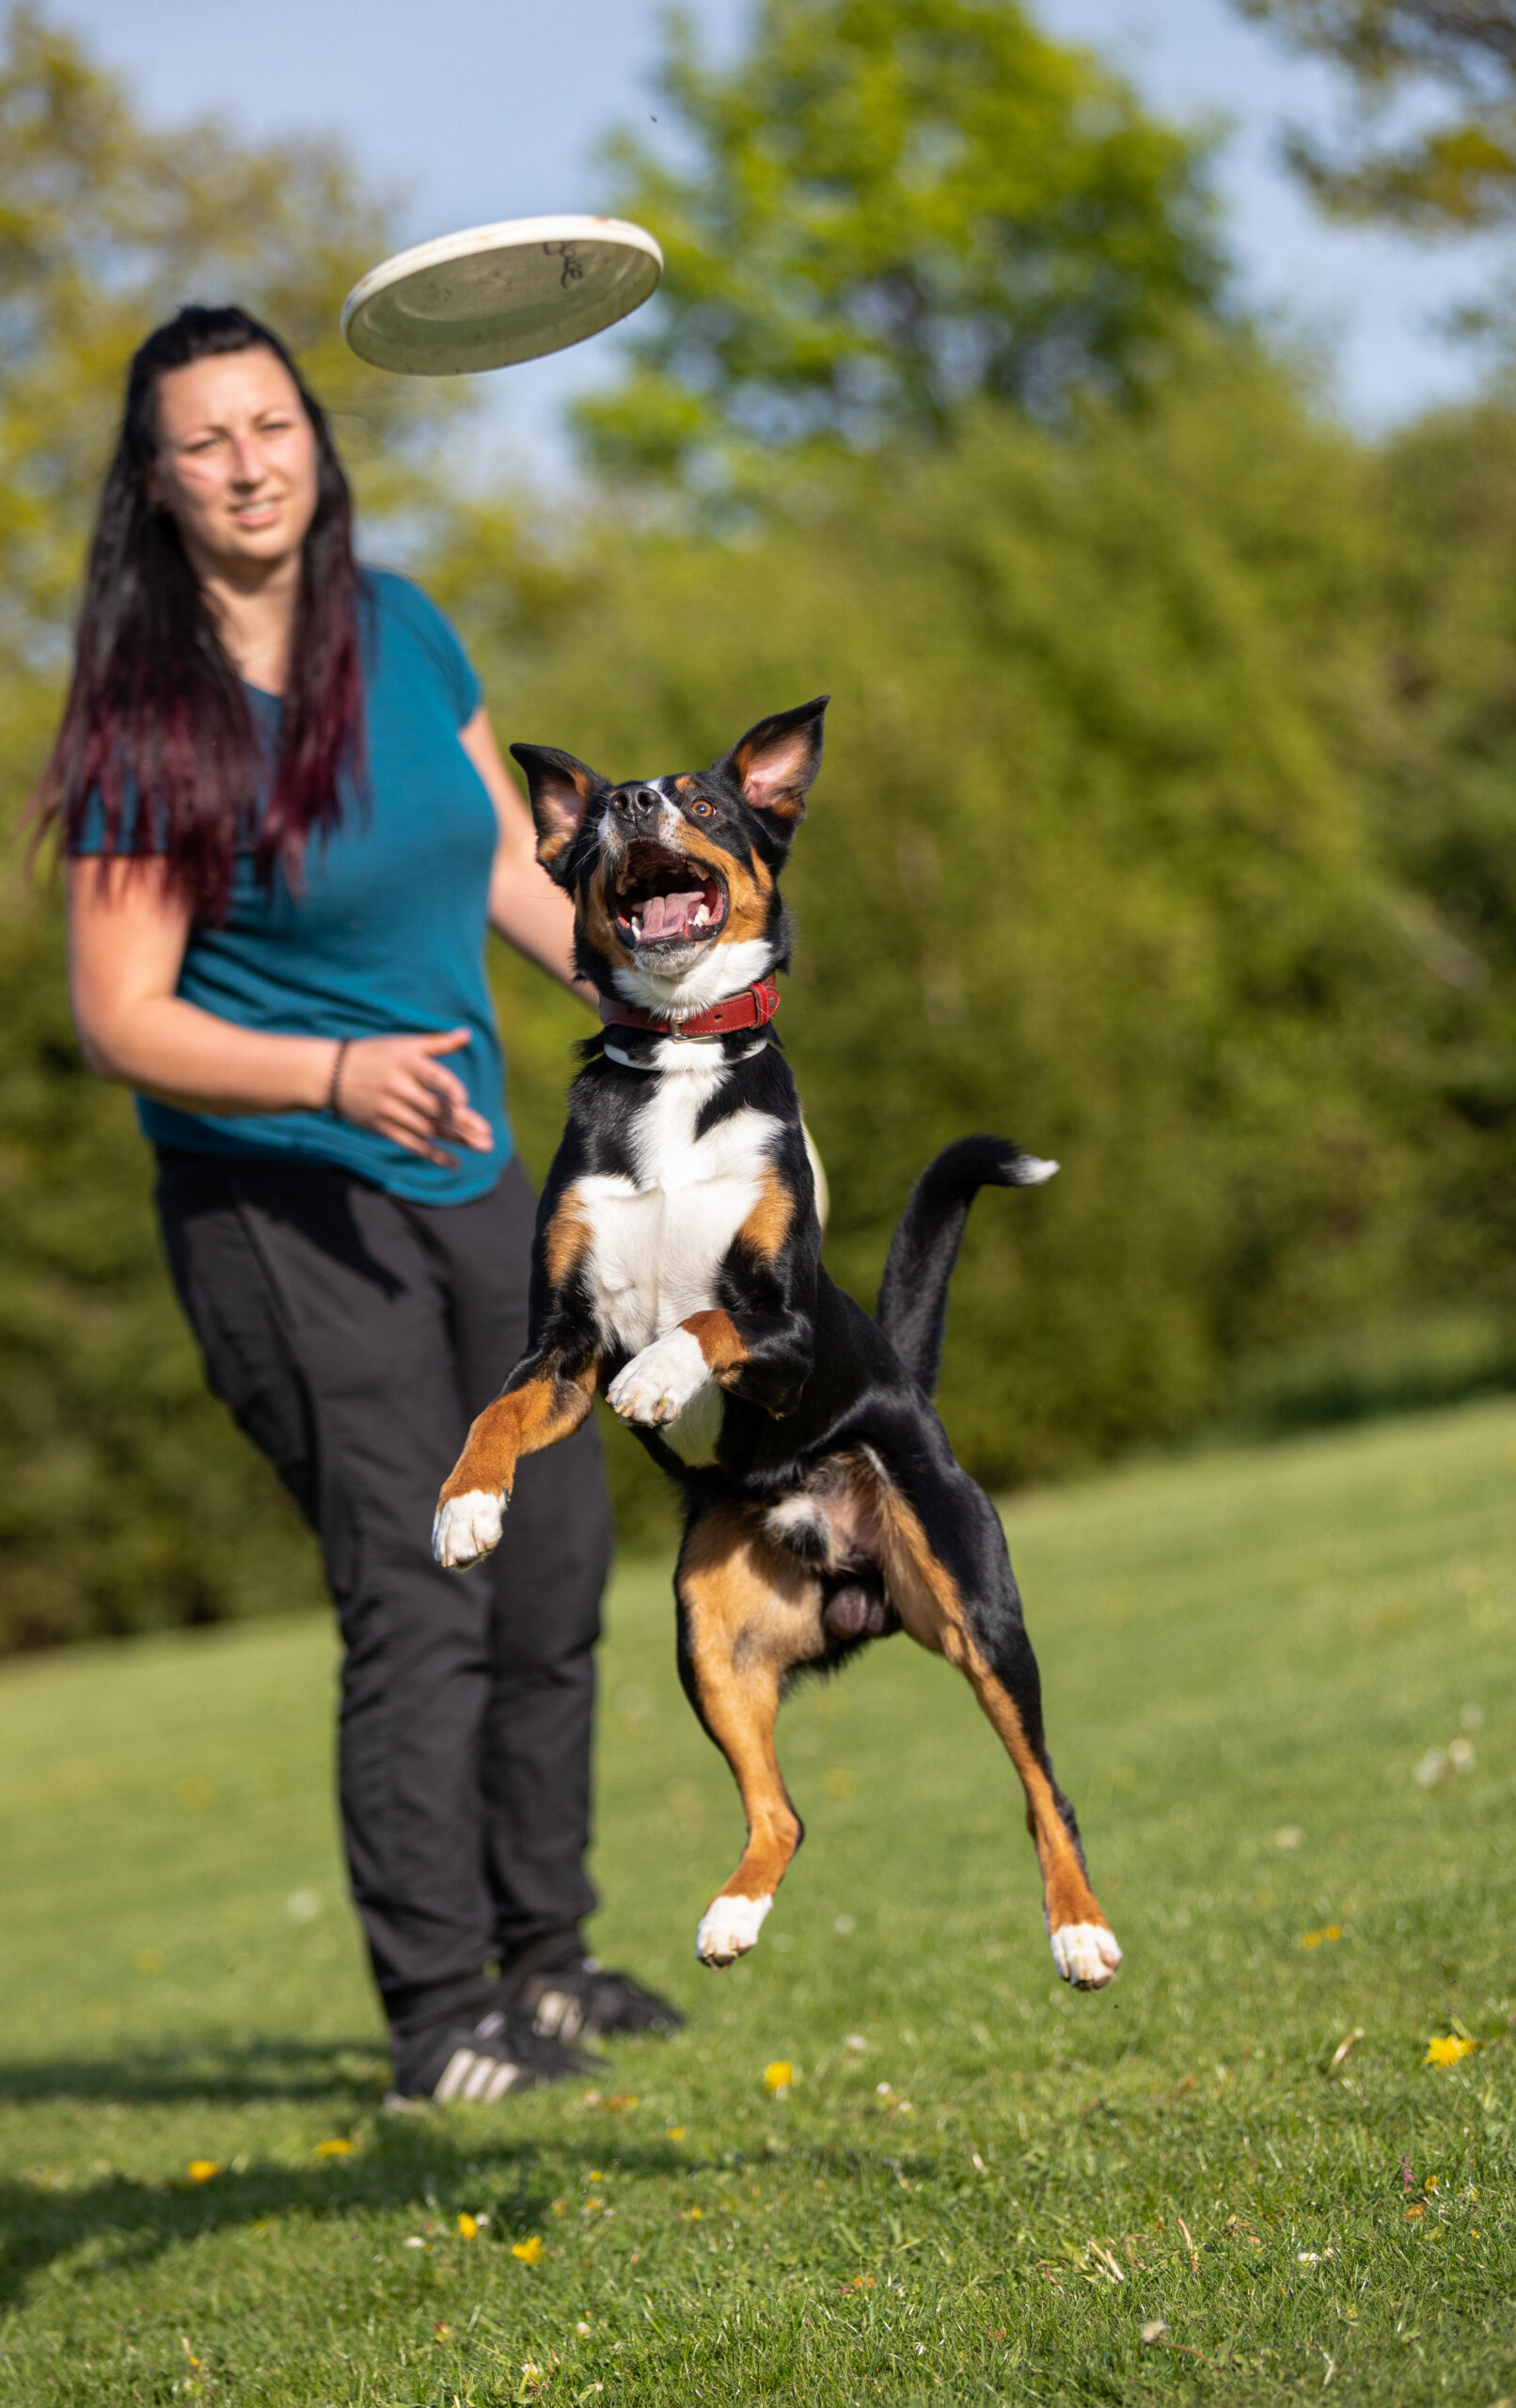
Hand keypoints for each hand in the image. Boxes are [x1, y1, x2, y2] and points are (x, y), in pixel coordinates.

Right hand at [333, 1028, 492, 1165]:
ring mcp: (390, 1110)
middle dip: (463, 1123)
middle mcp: (399, 1088)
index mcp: (407, 1063)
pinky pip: (412, 1144)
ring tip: (483, 1145)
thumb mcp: (403, 1045)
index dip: (448, 1088)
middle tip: (487, 1135)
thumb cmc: (374, 1055)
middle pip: (435, 1109)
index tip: (464, 1100)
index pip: (432, 1077)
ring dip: (456, 1139)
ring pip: (428, 1128)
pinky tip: (455, 1163)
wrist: (331, 1075)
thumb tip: (468, 1034)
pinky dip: (434, 1155)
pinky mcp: (383, 1127)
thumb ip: (437, 1043)